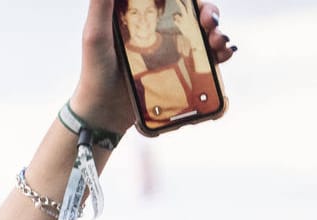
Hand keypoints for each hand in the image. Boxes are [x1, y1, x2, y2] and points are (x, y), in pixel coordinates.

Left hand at [70, 0, 234, 135]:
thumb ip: (101, 6)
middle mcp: (162, 34)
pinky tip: (221, 56)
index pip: (176, 1)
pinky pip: (206, 62)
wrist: (103, 112)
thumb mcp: (95, 34)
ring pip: (205, 37)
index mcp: (146, 18)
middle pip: (196, 16)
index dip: (192, 1)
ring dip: (218, 34)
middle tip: (210, 24)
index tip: (195, 3)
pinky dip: (219, 56)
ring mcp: (173, 54)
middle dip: (211, 14)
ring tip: (217, 43)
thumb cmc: (94, 71)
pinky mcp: (179, 75)